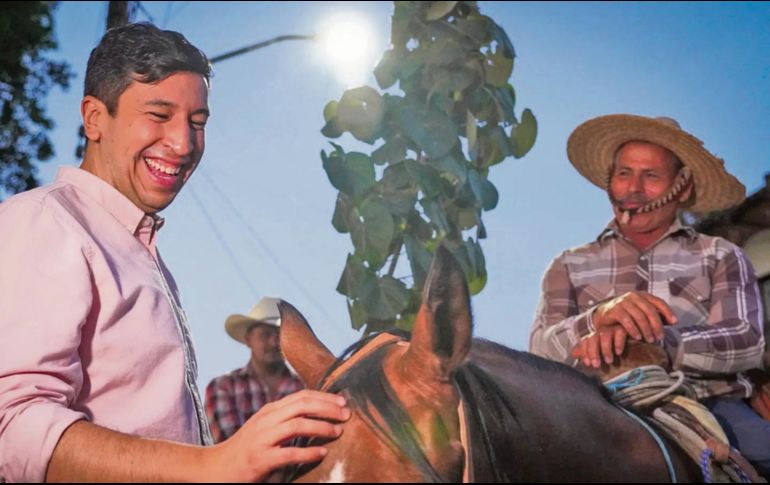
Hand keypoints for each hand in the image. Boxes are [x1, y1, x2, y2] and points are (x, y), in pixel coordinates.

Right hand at [204, 390, 350, 481]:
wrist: (217, 468)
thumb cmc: (247, 448)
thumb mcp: (265, 427)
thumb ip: (286, 418)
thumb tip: (316, 412)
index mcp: (270, 411)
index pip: (301, 396)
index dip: (324, 397)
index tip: (343, 401)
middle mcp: (266, 420)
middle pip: (302, 405)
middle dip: (328, 408)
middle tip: (347, 414)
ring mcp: (262, 439)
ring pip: (297, 425)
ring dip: (322, 426)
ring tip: (338, 431)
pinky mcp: (261, 459)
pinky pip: (289, 453)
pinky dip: (308, 452)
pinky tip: (322, 453)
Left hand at [572, 326, 628, 367]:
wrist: (636, 336)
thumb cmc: (617, 345)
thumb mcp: (602, 349)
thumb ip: (588, 350)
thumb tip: (573, 354)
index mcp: (596, 336)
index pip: (586, 341)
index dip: (585, 352)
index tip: (588, 364)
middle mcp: (603, 330)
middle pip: (593, 338)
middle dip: (593, 352)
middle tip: (596, 365)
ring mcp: (613, 328)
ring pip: (604, 335)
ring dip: (605, 350)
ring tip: (609, 361)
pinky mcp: (625, 328)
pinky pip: (620, 333)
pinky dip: (618, 343)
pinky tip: (619, 352)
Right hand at [593, 291, 677, 342]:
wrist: (605, 313)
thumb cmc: (628, 314)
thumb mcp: (642, 312)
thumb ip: (656, 315)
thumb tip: (674, 322)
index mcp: (643, 295)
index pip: (659, 302)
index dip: (668, 312)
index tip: (675, 323)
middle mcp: (634, 296)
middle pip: (650, 311)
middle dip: (657, 325)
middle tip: (660, 337)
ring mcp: (623, 302)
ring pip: (639, 316)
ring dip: (646, 330)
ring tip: (650, 340)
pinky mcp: (615, 310)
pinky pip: (627, 320)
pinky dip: (634, 330)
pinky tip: (638, 337)